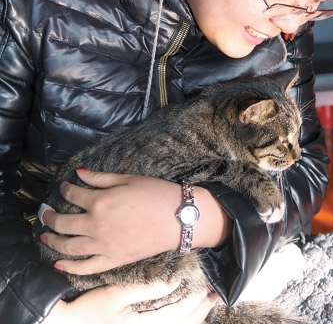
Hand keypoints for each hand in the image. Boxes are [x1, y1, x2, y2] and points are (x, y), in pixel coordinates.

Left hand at [42, 170, 231, 274]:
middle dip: (50, 217)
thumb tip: (78, 174)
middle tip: (45, 213)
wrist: (178, 218)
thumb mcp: (127, 179)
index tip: (63, 187)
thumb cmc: (155, 194)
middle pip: (64, 223)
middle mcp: (97, 225)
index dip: (64, 189)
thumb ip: (100, 178)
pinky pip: (85, 267)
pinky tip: (59, 264)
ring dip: (53, 241)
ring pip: (69, 246)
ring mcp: (103, 245)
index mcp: (100, 201)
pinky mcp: (112, 260)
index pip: (72, 195)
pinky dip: (70, 267)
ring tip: (45, 237)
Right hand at [43, 281, 219, 323]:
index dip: (197, 301)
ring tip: (204, 304)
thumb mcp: (117, 294)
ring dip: (192, 317)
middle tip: (214, 295)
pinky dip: (178, 322)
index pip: (180, 314)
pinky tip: (182, 314)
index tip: (210, 287)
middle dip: (200, 310)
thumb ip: (148, 290)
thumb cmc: (89, 309)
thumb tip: (175, 282)